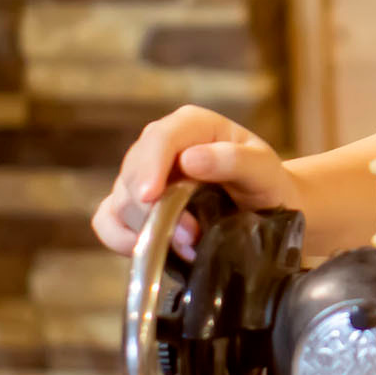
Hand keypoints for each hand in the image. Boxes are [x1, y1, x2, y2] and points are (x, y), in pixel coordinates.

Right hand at [91, 106, 299, 258]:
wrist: (268, 210)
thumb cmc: (267, 184)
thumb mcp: (265, 170)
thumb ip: (235, 161)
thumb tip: (190, 159)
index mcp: (192, 126)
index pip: (160, 138)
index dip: (150, 166)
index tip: (151, 196)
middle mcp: (162, 146)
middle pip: (133, 173)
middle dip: (155, 209)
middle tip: (190, 235)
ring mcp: (144, 177)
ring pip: (121, 201)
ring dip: (149, 229)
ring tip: (189, 243)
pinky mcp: (133, 206)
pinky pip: (107, 221)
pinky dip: (122, 239)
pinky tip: (150, 248)